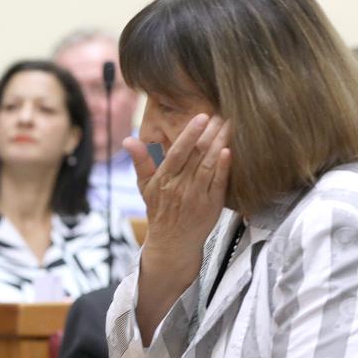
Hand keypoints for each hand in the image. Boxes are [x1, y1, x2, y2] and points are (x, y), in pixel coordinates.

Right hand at [130, 114, 230, 251]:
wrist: (172, 243)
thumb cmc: (159, 211)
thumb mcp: (144, 187)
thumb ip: (140, 162)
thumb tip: (127, 140)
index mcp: (164, 180)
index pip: (178, 153)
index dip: (190, 134)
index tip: (201, 117)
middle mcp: (180, 187)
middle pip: (197, 155)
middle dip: (210, 133)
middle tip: (222, 114)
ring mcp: (197, 196)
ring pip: (209, 165)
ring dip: (220, 143)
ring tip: (229, 126)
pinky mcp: (211, 205)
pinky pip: (218, 183)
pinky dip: (224, 167)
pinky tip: (229, 152)